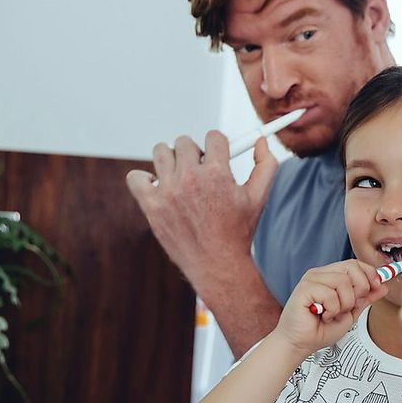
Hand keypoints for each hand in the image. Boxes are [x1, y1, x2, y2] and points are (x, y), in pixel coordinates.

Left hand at [125, 132, 277, 286]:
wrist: (217, 265)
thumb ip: (266, 165)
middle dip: (194, 153)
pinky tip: (158, 187)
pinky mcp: (151, 206)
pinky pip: (135, 177)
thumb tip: (260, 142)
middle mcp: (190, 179)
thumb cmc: (237, 232)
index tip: (217, 154)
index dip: (218, 145)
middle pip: (185, 142)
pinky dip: (143, 179)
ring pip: (161, 153)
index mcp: (217, 174)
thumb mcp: (259, 197)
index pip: (213, 137)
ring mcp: (168, 192)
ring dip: (171, 160)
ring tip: (180, 177)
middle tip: (200, 169)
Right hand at [275, 260, 387, 357]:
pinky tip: (323, 316)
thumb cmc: (320, 330)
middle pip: (352, 267)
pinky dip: (332, 310)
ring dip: (344, 304)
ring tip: (333, 314)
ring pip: (343, 282)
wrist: (300, 345)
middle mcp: (321, 274)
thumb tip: (383, 286)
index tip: (377, 287)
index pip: (355, 264)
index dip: (370, 274)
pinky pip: (330, 294)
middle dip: (359, 289)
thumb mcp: (350, 313)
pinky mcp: (304, 289)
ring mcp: (311, 280)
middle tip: (349, 307)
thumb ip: (365, 299)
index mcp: (331, 276)